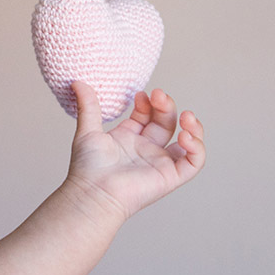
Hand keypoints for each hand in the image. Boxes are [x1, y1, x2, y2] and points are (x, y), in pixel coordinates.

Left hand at [62, 81, 205, 222]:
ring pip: (187, 143)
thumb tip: (77, 82)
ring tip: (187, 115)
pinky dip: (197, 148)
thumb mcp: (88, 131)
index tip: (140, 95)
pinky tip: (185, 135)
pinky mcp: (171, 177)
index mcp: (129, 139)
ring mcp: (160, 163)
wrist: (93, 191)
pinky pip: (194, 163)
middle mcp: (147, 150)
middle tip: (159, 95)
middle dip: (166, 107)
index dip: (148, 103)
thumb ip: (88, 107)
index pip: (147, 115)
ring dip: (192, 126)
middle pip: (166, 123)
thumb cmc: (88, 168)